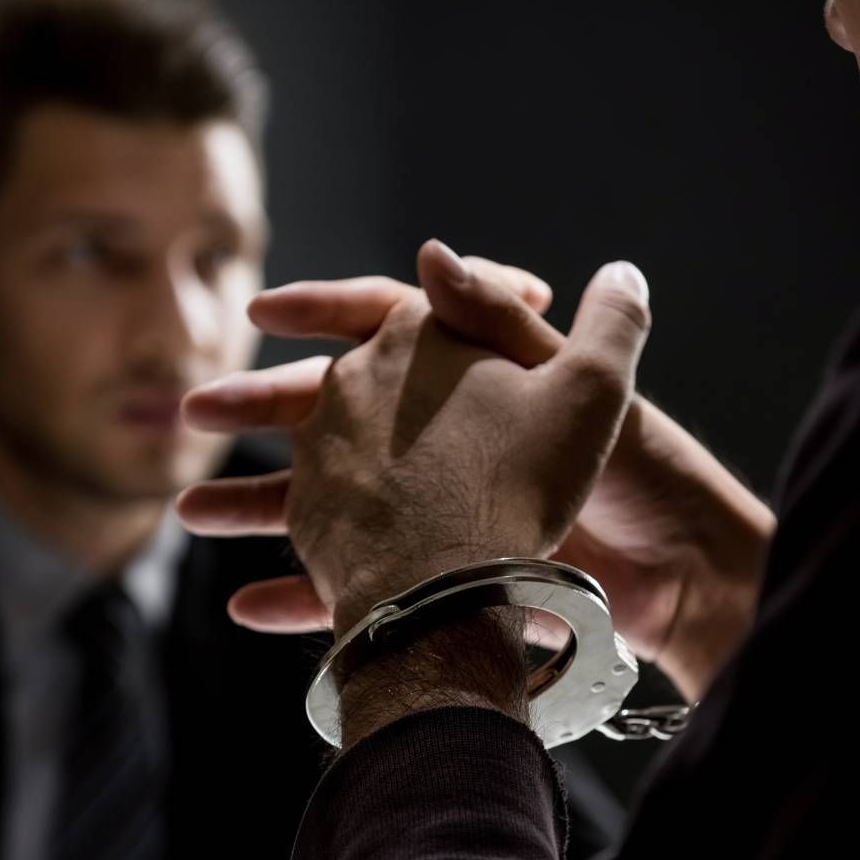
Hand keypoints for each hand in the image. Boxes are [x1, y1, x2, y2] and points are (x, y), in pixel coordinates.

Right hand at [179, 243, 773, 700]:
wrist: (671, 579)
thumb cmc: (637, 477)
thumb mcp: (578, 384)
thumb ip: (501, 319)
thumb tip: (430, 252)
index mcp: (477, 374)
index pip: (387, 320)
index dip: (323, 309)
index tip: (260, 307)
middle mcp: (449, 434)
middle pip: (335, 410)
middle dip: (260, 408)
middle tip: (191, 410)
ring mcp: (437, 507)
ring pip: (328, 501)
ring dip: (253, 507)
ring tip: (188, 513)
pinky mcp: (439, 580)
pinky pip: (356, 585)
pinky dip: (302, 597)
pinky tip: (245, 607)